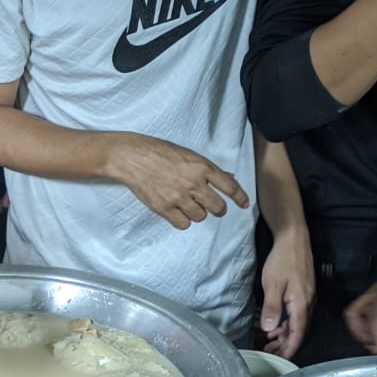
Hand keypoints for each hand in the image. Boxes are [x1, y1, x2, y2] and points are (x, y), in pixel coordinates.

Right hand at [103, 133, 249, 229]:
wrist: (132, 157)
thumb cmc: (160, 153)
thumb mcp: (188, 155)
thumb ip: (208, 169)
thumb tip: (229, 178)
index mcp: (201, 167)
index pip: (229, 186)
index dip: (240, 197)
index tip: (244, 204)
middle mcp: (192, 183)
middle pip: (217, 207)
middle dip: (218, 209)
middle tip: (213, 207)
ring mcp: (178, 197)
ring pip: (200, 216)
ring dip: (198, 213)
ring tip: (188, 205)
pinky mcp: (164, 208)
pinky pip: (183, 224)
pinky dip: (183, 220)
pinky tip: (178, 211)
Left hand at [259, 231, 314, 359]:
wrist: (293, 239)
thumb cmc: (283, 260)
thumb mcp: (273, 285)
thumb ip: (272, 308)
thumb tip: (269, 328)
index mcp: (301, 304)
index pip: (298, 332)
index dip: (290, 347)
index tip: (283, 359)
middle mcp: (307, 302)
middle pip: (298, 330)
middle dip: (285, 344)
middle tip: (270, 353)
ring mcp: (305, 297)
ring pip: (296, 322)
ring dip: (283, 333)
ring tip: (269, 343)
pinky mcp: (302, 291)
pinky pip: (295, 313)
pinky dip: (285, 322)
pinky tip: (274, 325)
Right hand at [345, 268, 376, 353]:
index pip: (375, 317)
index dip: (375, 336)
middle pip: (353, 312)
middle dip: (359, 332)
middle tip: (373, 346)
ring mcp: (374, 291)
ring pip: (355, 311)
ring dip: (361, 329)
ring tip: (376, 341)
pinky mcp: (375, 295)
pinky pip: (362, 310)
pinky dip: (366, 324)